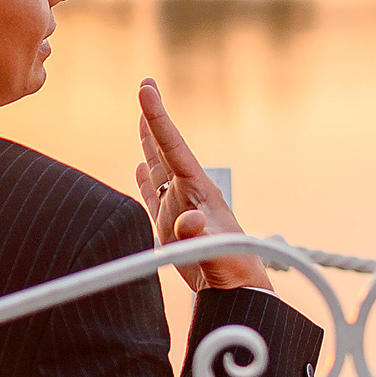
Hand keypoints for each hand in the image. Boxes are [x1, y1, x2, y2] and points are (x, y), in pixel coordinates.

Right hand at [135, 79, 270, 292]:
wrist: (236, 291)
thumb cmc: (233, 270)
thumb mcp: (216, 252)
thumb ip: (200, 236)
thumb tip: (189, 221)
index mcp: (199, 190)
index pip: (174, 147)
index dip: (158, 118)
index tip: (146, 89)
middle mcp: (189, 193)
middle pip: (166, 148)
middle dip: (154, 118)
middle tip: (146, 85)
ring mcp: (180, 207)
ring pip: (158, 167)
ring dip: (149, 143)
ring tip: (142, 118)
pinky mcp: (172, 227)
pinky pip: (153, 196)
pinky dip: (144, 180)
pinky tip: (139, 168)